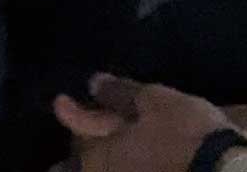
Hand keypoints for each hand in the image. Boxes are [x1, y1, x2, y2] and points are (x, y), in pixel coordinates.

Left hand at [52, 74, 233, 171]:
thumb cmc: (184, 135)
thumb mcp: (154, 101)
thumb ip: (119, 93)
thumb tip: (93, 83)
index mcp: (96, 156)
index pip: (74, 130)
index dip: (69, 112)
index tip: (62, 100)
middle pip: (78, 165)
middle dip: (74, 155)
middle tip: (76, 143)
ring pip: (104, 171)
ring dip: (101, 161)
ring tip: (111, 151)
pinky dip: (123, 166)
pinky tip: (135, 161)